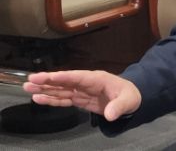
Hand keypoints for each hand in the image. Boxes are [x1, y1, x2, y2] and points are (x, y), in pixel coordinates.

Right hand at [23, 70, 141, 121]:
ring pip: (60, 89)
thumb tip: (110, 115)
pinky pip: (63, 99)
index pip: (77, 77)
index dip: (63, 77)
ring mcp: (82, 91)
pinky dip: (51, 99)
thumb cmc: (130, 95)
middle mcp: (86, 83)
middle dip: (48, 81)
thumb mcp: (128, 100)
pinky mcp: (80, 99)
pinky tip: (39, 99)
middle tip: (30, 80)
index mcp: (97, 79)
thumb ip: (119, 106)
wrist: (132, 98)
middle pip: (65, 81)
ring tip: (28, 88)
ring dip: (45, 89)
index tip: (48, 76)